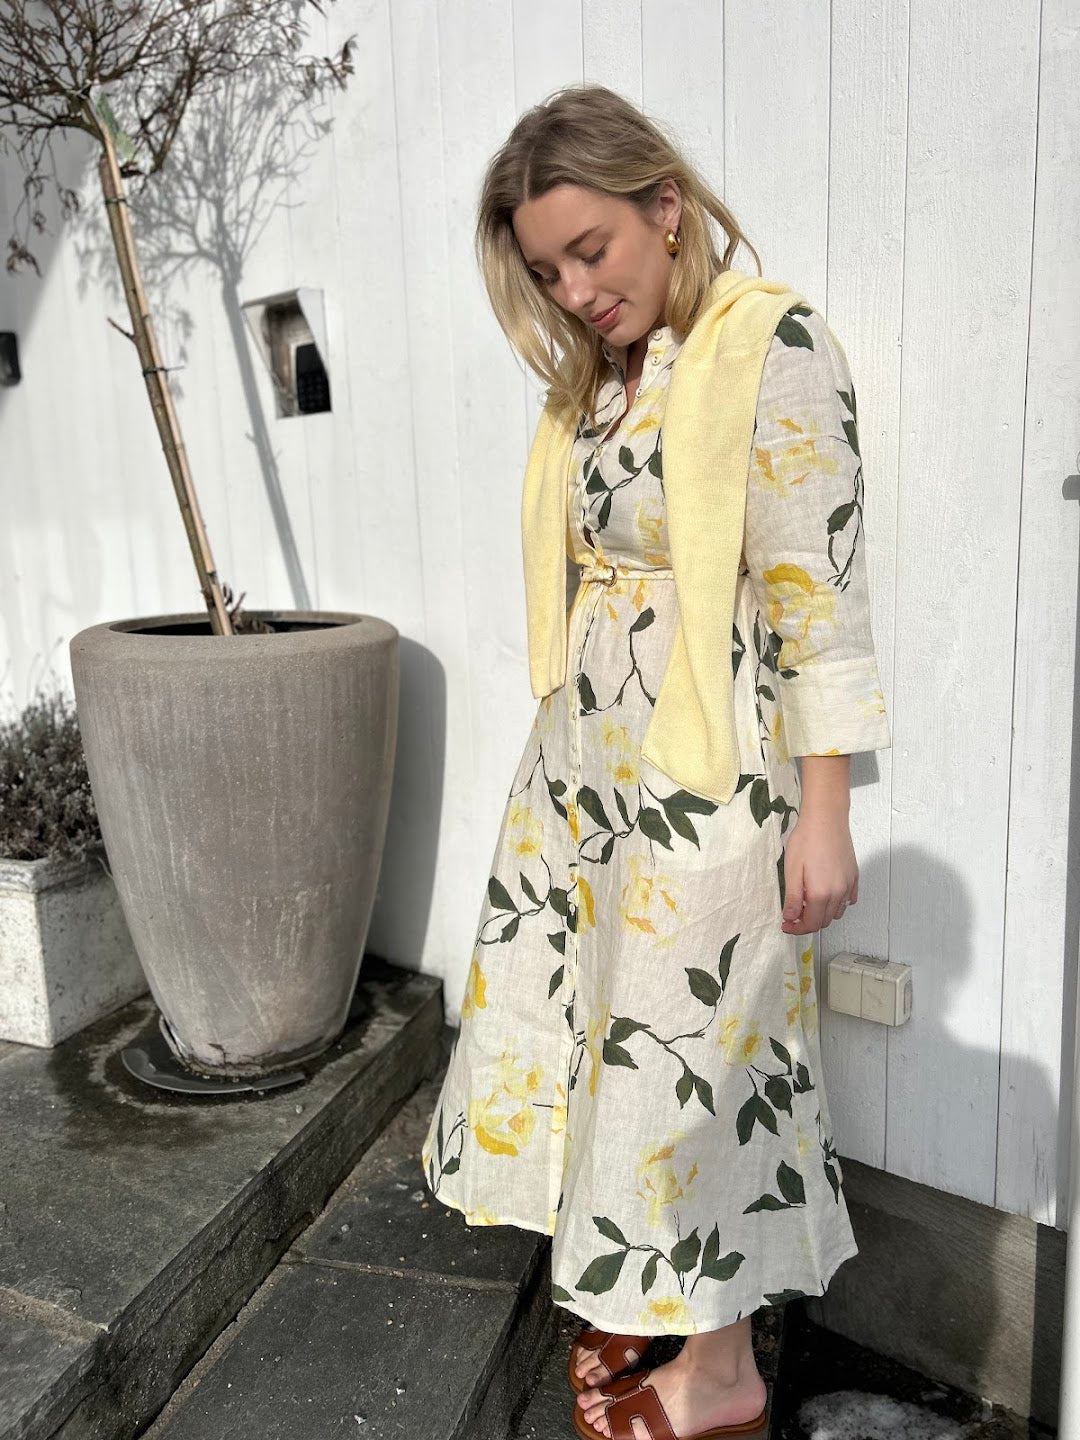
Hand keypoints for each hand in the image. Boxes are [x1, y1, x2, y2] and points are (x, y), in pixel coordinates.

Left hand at [780, 807, 858, 934]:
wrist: (826, 818)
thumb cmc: (806, 840)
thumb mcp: (792, 869)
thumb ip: (792, 897)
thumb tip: (790, 918)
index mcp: (820, 893)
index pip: (811, 924)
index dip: (797, 928)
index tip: (786, 924)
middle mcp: (838, 893)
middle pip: (824, 921)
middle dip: (807, 922)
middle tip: (793, 913)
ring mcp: (849, 885)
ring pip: (836, 912)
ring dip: (821, 914)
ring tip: (807, 902)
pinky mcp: (854, 877)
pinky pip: (848, 900)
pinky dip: (836, 904)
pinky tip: (826, 894)